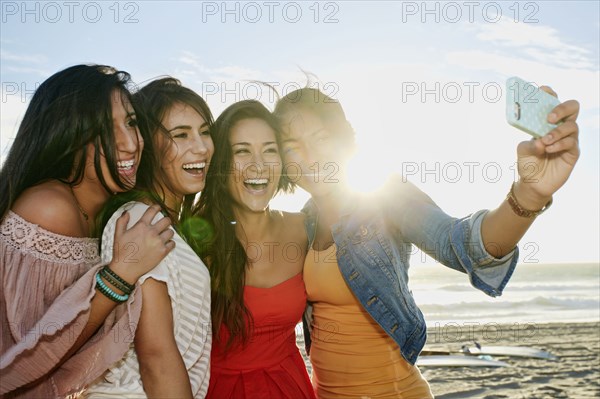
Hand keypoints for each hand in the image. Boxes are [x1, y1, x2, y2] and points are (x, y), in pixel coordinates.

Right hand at [109, 205, 174, 283]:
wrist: (125, 269)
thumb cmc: (121, 252)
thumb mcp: (118, 234)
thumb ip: (122, 221)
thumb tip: (127, 212)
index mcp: (141, 226)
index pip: (153, 211)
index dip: (157, 207)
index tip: (158, 208)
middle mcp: (152, 232)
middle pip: (166, 220)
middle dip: (165, 221)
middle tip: (164, 224)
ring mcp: (158, 242)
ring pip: (171, 232)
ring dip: (168, 232)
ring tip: (164, 235)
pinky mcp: (163, 252)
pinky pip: (172, 244)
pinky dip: (170, 243)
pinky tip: (166, 244)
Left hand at [514, 86, 579, 209]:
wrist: (532, 183)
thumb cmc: (528, 162)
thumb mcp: (522, 150)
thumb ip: (528, 143)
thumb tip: (540, 141)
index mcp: (547, 121)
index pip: (552, 101)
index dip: (549, 93)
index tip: (543, 90)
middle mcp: (560, 126)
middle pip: (572, 107)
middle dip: (561, 108)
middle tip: (549, 117)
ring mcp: (569, 138)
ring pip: (572, 126)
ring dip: (557, 132)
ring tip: (545, 140)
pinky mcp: (573, 152)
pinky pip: (571, 143)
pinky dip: (559, 144)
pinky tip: (548, 149)